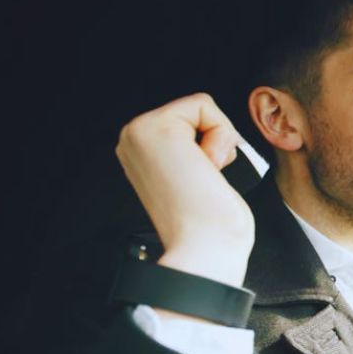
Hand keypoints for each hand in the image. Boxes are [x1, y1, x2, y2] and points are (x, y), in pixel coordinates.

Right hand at [115, 93, 254, 286]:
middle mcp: (132, 139)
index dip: (211, 148)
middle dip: (215, 143)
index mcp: (140, 151)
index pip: (190, 121)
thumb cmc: (210, 225)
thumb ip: (193, 150)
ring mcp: (139, 132)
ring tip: (202, 176)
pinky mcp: (157, 128)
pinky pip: (205, 105)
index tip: (200, 182)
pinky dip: (220, 135)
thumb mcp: (195, 176)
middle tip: (202, 180)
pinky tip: (206, 167)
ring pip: (201, 107)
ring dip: (218, 143)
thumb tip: (210, 139)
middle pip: (197, 111)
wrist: (205, 249)